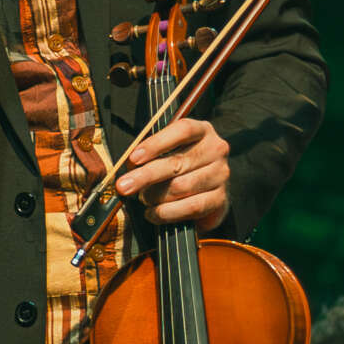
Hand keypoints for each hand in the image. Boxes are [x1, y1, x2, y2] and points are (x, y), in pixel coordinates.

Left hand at [117, 115, 229, 229]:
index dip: (156, 144)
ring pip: (181, 186)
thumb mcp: (167, 151)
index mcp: (202, 131)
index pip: (182, 130)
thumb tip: (129, 167)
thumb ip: (150, 154)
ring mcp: (221, 174)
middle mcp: (216, 149)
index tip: (133, 158)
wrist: (205, 191)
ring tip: (142, 199)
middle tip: (123, 186)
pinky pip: (190, 207)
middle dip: (145, 176)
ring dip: (155, 196)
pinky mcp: (220, 198)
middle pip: (177, 162)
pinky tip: (152, 213)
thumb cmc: (179, 165)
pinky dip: (166, 212)